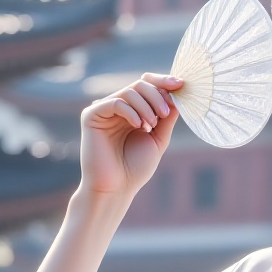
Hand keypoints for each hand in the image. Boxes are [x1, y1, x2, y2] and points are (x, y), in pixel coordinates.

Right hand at [78, 71, 183, 198]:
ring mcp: (103, 110)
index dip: (163, 82)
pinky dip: (130, 111)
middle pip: (140, 85)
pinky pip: (115, 102)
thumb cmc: (135, 169)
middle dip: (157, 96)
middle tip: (166, 114)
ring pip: (129, 91)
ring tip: (151, 127)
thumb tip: (178, 94)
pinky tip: (138, 125)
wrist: (115, 189)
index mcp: (132, 111)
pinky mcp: (91, 115)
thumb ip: (167, 117)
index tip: (180, 84)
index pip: (147, 86)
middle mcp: (117, 107)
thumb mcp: (158, 139)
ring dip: (146, 106)